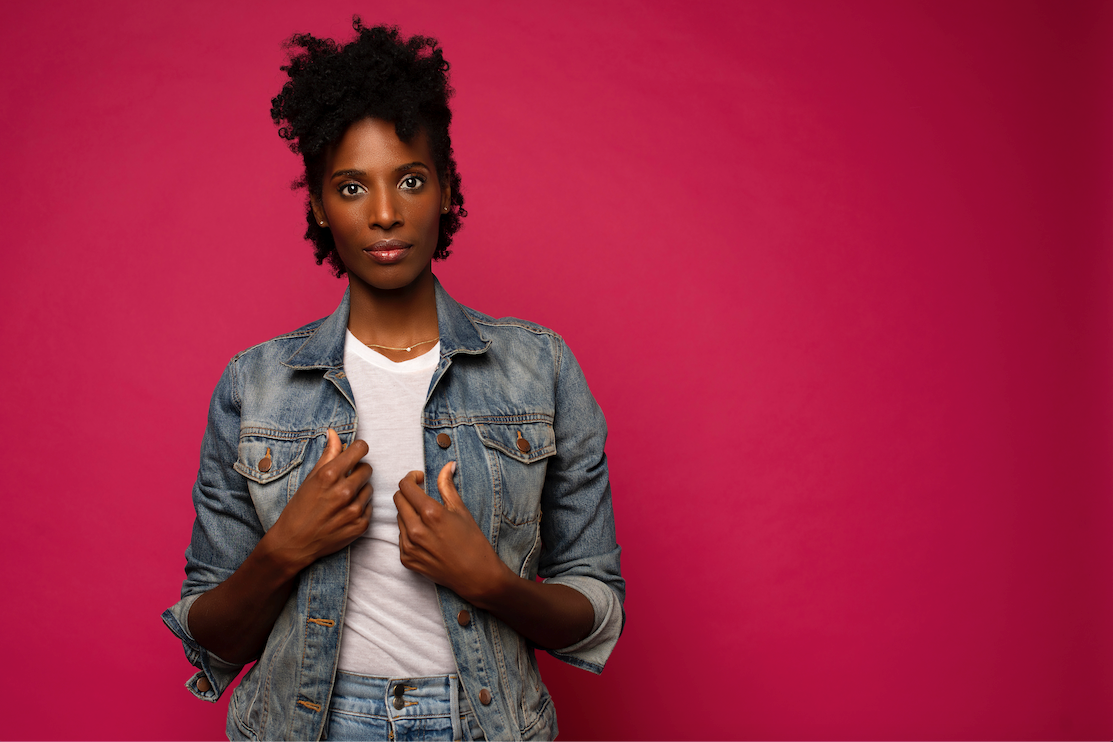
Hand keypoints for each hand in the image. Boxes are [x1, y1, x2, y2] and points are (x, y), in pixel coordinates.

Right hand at [265, 429, 372, 574]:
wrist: (294, 543)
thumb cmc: (299, 509)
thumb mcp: (310, 479)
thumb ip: (327, 455)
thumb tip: (334, 433)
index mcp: (329, 476)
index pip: (360, 449)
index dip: (358, 449)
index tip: (355, 452)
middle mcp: (344, 492)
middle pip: (367, 468)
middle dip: (357, 471)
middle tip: (344, 480)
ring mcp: (354, 510)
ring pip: (369, 488)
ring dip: (359, 491)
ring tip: (342, 499)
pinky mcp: (361, 525)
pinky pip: (369, 507)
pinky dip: (360, 508)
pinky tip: (344, 513)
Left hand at [394, 462, 510, 603]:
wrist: (475, 575)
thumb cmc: (472, 542)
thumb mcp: (461, 510)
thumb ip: (447, 485)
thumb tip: (447, 465)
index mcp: (430, 513)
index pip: (405, 486)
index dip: (411, 478)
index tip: (420, 479)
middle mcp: (415, 530)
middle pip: (398, 499)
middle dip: (408, 493)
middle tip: (422, 495)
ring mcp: (408, 546)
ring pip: (398, 518)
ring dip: (409, 512)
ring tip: (427, 518)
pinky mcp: (406, 559)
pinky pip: (400, 537)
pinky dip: (409, 531)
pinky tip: (426, 536)